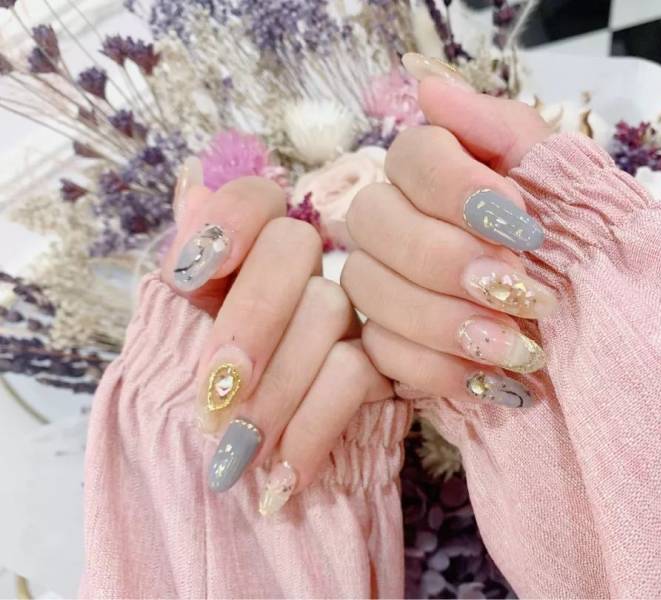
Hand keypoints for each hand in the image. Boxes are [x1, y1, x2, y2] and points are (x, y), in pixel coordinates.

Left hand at [162, 174, 391, 514]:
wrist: (247, 446)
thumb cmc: (206, 381)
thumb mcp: (180, 323)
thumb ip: (187, 260)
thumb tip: (192, 178)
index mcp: (246, 244)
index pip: (255, 195)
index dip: (229, 219)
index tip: (192, 274)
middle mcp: (303, 260)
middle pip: (293, 248)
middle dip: (250, 321)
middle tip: (212, 395)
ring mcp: (345, 303)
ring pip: (326, 312)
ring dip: (274, 393)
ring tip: (234, 456)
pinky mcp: (378, 354)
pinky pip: (355, 376)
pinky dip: (313, 429)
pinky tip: (284, 477)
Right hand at [342, 60, 553, 408]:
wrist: (590, 321)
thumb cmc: (572, 242)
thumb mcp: (554, 173)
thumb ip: (495, 125)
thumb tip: (426, 85)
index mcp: (431, 172)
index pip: (410, 156)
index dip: (459, 190)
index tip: (523, 225)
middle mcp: (393, 221)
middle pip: (375, 222)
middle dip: (448, 259)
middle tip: (518, 290)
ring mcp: (382, 282)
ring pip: (372, 290)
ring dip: (447, 321)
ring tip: (517, 347)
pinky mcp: (386, 341)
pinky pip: (383, 351)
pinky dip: (440, 368)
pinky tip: (491, 378)